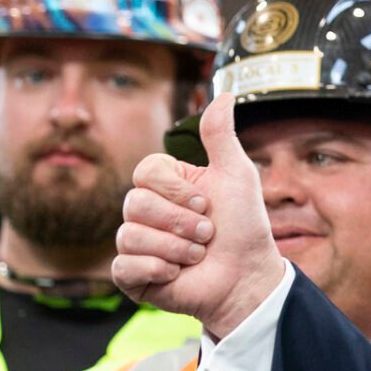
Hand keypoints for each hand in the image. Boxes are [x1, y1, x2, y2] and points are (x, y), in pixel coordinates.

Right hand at [113, 94, 286, 338]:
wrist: (247, 276)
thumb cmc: (244, 226)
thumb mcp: (237, 175)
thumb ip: (221, 136)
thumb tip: (226, 94)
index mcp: (165, 184)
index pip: (144, 172)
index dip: (174, 189)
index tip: (204, 202)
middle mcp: (146, 211)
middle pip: (134, 204)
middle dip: (180, 223)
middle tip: (206, 234)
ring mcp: (137, 243)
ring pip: (130, 235)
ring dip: (175, 249)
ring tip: (198, 256)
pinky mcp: (132, 274)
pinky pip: (124, 266)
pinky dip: (158, 270)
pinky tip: (178, 274)